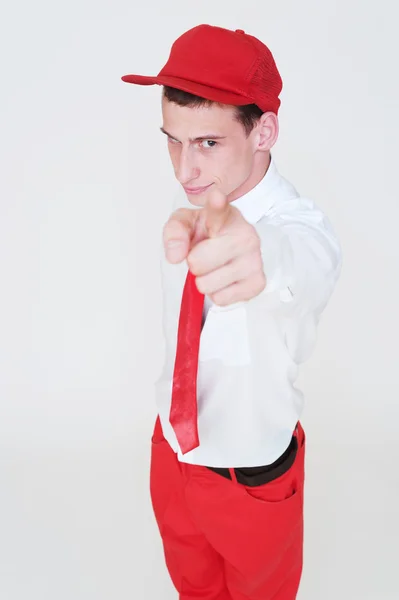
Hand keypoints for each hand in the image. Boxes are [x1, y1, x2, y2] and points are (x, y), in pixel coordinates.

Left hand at [162, 180, 265, 305]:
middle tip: (203, 255)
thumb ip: (174, 233)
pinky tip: (225, 280)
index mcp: (224, 216)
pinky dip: (217, 294)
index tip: (216, 196)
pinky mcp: (258, 282)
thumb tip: (176, 256)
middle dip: (193, 263)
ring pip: (208, 285)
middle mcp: (244, 235)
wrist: (226, 250)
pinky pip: (221, 298)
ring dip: (205, 281)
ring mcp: (254, 259)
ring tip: (215, 267)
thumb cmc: (205, 235)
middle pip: (198, 262)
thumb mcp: (184, 225)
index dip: (216, 204)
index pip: (219, 210)